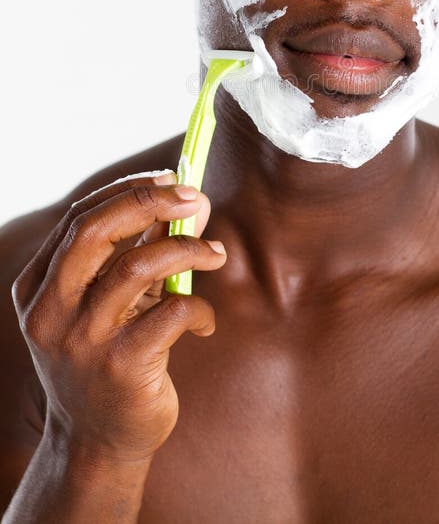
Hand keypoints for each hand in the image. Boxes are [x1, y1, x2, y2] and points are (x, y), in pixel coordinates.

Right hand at [11, 173, 226, 463]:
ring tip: (216, 254)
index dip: (129, 191)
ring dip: (188, 250)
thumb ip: (146, 249)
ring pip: (139, 266)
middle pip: (96, 231)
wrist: (97, 442)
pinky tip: (204, 322)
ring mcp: (82, 340)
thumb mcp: (117, 301)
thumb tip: (195, 201)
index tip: (171, 179)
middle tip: (195, 198)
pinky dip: (199, 308)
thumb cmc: (109, 357)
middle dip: (151, 203)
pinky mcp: (120, 366)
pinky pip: (173, 312)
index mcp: (39, 287)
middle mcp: (51, 310)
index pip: (80, 218)